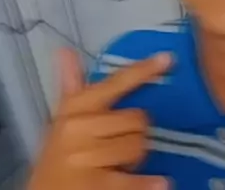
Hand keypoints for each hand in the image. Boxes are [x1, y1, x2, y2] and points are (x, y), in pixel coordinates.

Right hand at [28, 48, 171, 189]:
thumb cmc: (57, 154)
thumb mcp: (63, 118)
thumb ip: (70, 85)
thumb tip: (64, 49)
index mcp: (77, 107)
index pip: (116, 83)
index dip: (143, 70)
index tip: (167, 58)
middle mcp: (80, 127)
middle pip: (137, 120)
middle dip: (135, 134)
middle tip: (118, 144)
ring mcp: (86, 157)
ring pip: (138, 147)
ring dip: (135, 159)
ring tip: (117, 163)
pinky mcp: (95, 185)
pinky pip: (133, 181)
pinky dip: (148, 184)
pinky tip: (160, 183)